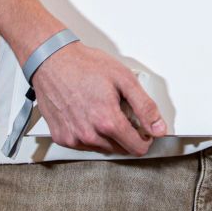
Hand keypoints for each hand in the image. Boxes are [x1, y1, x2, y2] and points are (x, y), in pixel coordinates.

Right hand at [30, 43, 167, 155]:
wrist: (52, 61)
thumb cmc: (85, 65)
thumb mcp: (124, 79)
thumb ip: (145, 107)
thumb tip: (159, 127)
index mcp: (108, 122)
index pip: (136, 148)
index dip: (145, 138)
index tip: (143, 129)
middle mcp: (89, 135)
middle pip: (120, 149)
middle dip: (125, 134)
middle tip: (119, 111)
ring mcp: (73, 138)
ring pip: (102, 148)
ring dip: (107, 135)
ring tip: (101, 109)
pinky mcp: (61, 137)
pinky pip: (83, 145)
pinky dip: (89, 134)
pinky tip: (87, 115)